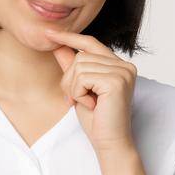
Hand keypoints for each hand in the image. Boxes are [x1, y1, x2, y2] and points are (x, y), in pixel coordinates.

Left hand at [43, 28, 137, 154]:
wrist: (109, 142)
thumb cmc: (97, 119)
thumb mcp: (79, 88)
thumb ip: (72, 66)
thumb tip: (58, 46)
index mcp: (119, 65)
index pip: (91, 43)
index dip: (70, 38)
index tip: (49, 32)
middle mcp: (125, 66)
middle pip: (81, 57)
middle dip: (70, 79)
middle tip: (76, 99)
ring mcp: (123, 72)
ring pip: (80, 66)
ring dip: (74, 88)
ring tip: (85, 102)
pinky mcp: (116, 81)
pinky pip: (82, 77)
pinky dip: (79, 93)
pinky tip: (91, 104)